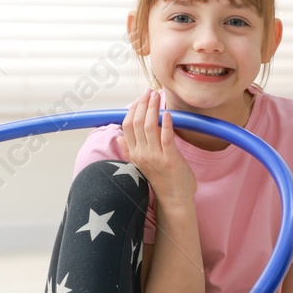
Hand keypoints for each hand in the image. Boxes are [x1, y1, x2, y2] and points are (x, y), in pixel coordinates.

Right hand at [120, 89, 195, 205]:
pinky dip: (166, 123)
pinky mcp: (170, 158)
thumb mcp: (140, 165)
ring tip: (157, 97)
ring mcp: (155, 156)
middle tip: (149, 93)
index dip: (132, 110)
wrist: (174, 199)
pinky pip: (166, 137)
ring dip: (153, 109)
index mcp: (134, 153)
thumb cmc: (161, 181)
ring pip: (150, 126)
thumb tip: (118, 138)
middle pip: (138, 123)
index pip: (127, 126)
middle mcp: (142, 154)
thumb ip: (129, 150)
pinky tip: (167, 113)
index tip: (140, 99)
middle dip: (143, 104)